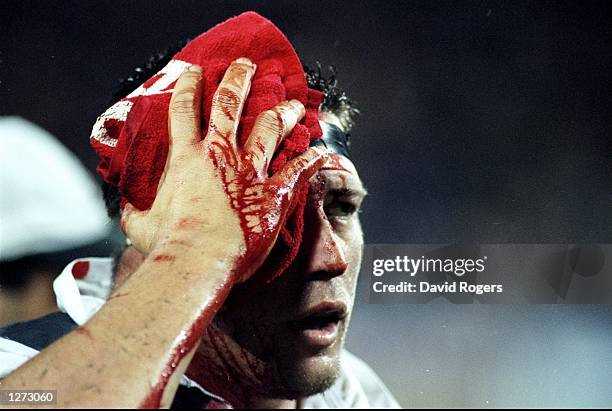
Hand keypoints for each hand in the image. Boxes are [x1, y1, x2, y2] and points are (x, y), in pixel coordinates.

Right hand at [121, 58, 326, 282]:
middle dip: (239, 80)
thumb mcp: (138, 224)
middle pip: (229, 105)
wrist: (198, 261)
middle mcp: (219, 156)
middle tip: (248, 65)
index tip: (194, 71)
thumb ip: (133, 210)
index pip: (183, 110)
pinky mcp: (274, 194)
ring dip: (283, 112)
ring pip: (270, 129)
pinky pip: (299, 170)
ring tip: (293, 103)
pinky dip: (311, 159)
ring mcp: (250, 172)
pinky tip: (321, 151)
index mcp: (185, 158)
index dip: (188, 86)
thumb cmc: (168, 244)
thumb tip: (124, 208)